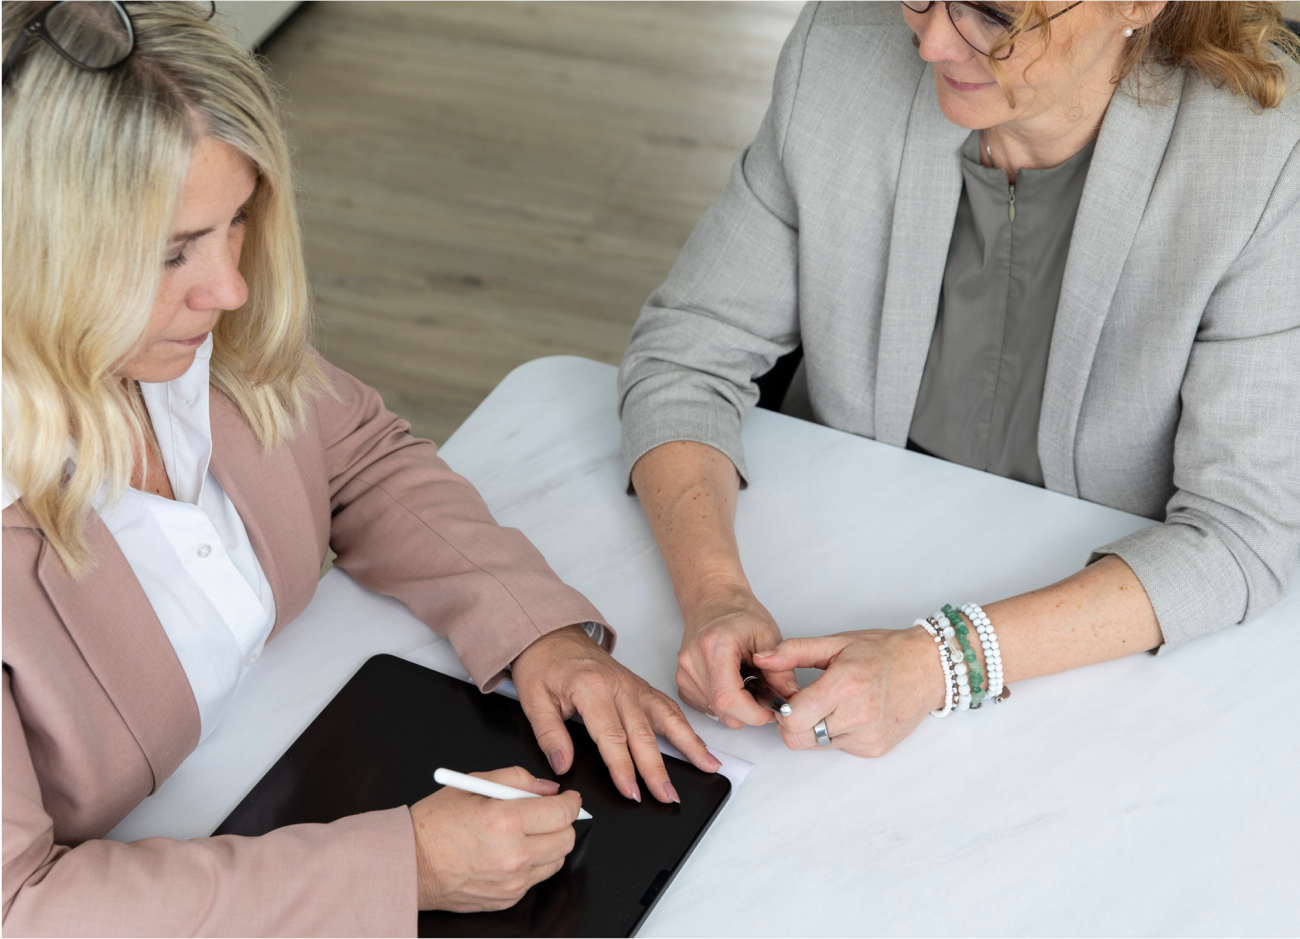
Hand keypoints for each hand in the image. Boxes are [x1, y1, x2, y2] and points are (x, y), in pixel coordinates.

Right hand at [411, 766, 581, 911]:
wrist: (410, 864)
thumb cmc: (435, 823)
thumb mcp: (474, 783)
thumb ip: (517, 779)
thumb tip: (548, 788)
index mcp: (506, 821)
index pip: (562, 813)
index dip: (571, 802)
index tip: (568, 798)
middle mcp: (514, 855)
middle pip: (567, 839)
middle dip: (563, 822)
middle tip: (549, 813)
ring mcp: (512, 881)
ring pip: (556, 861)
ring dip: (550, 844)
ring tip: (526, 833)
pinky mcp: (507, 899)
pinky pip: (535, 879)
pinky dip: (532, 864)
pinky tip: (510, 852)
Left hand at [510, 625, 722, 804]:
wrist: (553, 634)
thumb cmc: (544, 664)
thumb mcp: (533, 700)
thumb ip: (549, 735)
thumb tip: (563, 765)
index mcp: (591, 688)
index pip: (612, 736)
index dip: (623, 768)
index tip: (631, 792)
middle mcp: (619, 686)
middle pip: (644, 733)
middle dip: (658, 769)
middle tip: (668, 796)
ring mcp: (633, 685)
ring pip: (667, 717)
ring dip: (689, 744)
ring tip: (709, 767)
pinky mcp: (640, 686)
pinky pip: (667, 707)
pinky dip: (686, 727)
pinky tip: (698, 744)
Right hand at [676, 585, 797, 729]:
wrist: (714, 603)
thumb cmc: (740, 614)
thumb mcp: (768, 635)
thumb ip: (781, 669)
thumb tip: (790, 698)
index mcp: (714, 646)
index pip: (728, 698)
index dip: (754, 713)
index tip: (771, 709)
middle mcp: (692, 661)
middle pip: (723, 710)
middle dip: (750, 711)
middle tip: (764, 692)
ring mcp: (684, 673)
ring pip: (717, 712)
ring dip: (738, 707)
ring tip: (747, 681)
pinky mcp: (682, 683)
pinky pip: (708, 708)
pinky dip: (725, 705)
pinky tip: (732, 683)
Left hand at [754, 625, 944, 757]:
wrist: (928, 669)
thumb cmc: (885, 652)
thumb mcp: (837, 643)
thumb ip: (794, 652)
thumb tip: (762, 659)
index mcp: (845, 685)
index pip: (792, 717)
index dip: (782, 707)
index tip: (789, 694)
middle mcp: (857, 716)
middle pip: (798, 738)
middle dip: (792, 721)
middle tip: (804, 701)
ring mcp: (867, 737)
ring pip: (815, 745)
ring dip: (813, 728)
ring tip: (829, 704)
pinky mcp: (873, 750)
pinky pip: (837, 748)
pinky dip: (833, 734)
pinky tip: (848, 714)